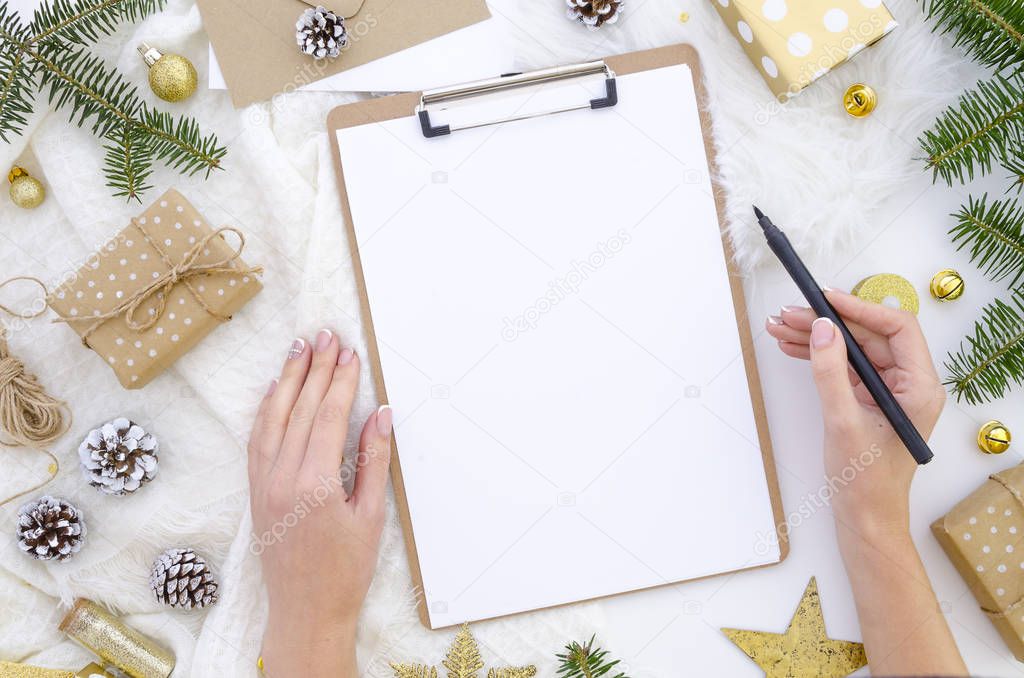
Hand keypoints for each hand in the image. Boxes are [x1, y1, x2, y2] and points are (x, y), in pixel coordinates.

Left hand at [247, 329, 392, 676]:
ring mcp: (263, 483)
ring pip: (271, 417)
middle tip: (326, 335)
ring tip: (298, 348)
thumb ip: (374, 461)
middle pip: (299, 409)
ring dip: (286, 380)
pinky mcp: (255, 491)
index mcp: (315, 484)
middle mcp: (282, 478)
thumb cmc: (344, 570)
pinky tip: (273, 390)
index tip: (350, 353)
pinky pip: (256, 439)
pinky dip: (266, 409)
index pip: (328, 416)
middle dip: (314, 369)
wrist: (305, 611)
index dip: (340, 381)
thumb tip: (381, 415)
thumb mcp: (371, 515)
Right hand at [765, 291, 944, 534]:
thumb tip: (822, 328)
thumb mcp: (843, 422)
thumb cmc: (865, 482)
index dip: (860, 308)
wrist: (864, 520)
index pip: (897, 328)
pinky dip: (818, 357)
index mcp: (920, 387)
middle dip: (827, 323)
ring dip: (817, 338)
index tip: (825, 299)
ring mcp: (888, 392)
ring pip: (852, 350)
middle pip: (868, 336)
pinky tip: (793, 348)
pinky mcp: (869, 401)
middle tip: (790, 315)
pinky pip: (844, 368)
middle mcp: (909, 384)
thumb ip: (830, 372)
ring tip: (781, 328)